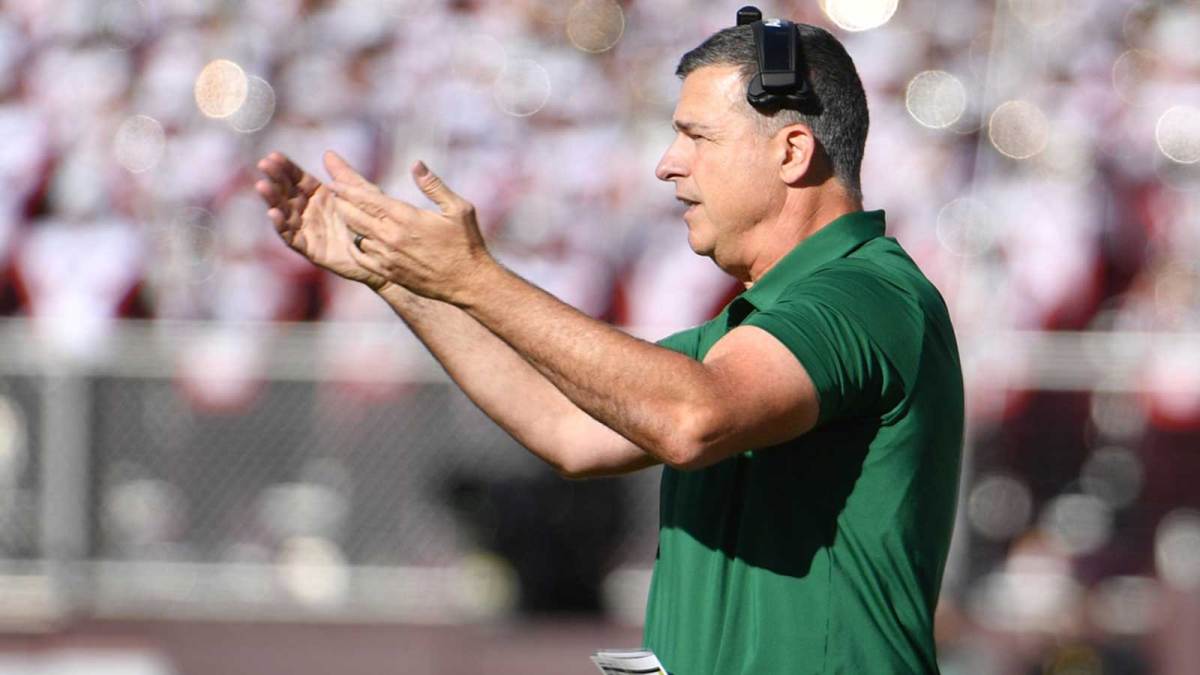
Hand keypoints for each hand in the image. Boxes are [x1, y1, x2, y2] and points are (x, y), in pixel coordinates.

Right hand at [254, 151, 388, 290]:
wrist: (382, 252)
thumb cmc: (371, 221)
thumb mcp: (360, 194)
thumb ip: (344, 176)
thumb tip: (328, 154)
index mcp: (319, 196)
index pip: (297, 179)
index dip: (286, 168)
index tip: (274, 156)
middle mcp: (309, 212)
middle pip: (286, 193)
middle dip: (274, 179)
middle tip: (263, 165)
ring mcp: (307, 230)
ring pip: (284, 213)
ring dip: (272, 200)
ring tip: (263, 186)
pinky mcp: (310, 249)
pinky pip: (291, 238)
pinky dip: (281, 226)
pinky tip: (273, 213)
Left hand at [325, 155, 493, 305]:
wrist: (468, 282)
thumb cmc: (466, 243)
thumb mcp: (458, 208)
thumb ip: (434, 185)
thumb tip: (416, 164)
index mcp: (406, 218)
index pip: (367, 199)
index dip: (347, 190)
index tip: (333, 182)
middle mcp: (392, 237)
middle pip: (354, 216)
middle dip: (341, 203)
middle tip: (332, 193)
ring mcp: (388, 257)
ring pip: (357, 236)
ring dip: (348, 224)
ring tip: (343, 212)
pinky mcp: (389, 272)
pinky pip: (362, 257)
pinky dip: (355, 246)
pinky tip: (356, 240)